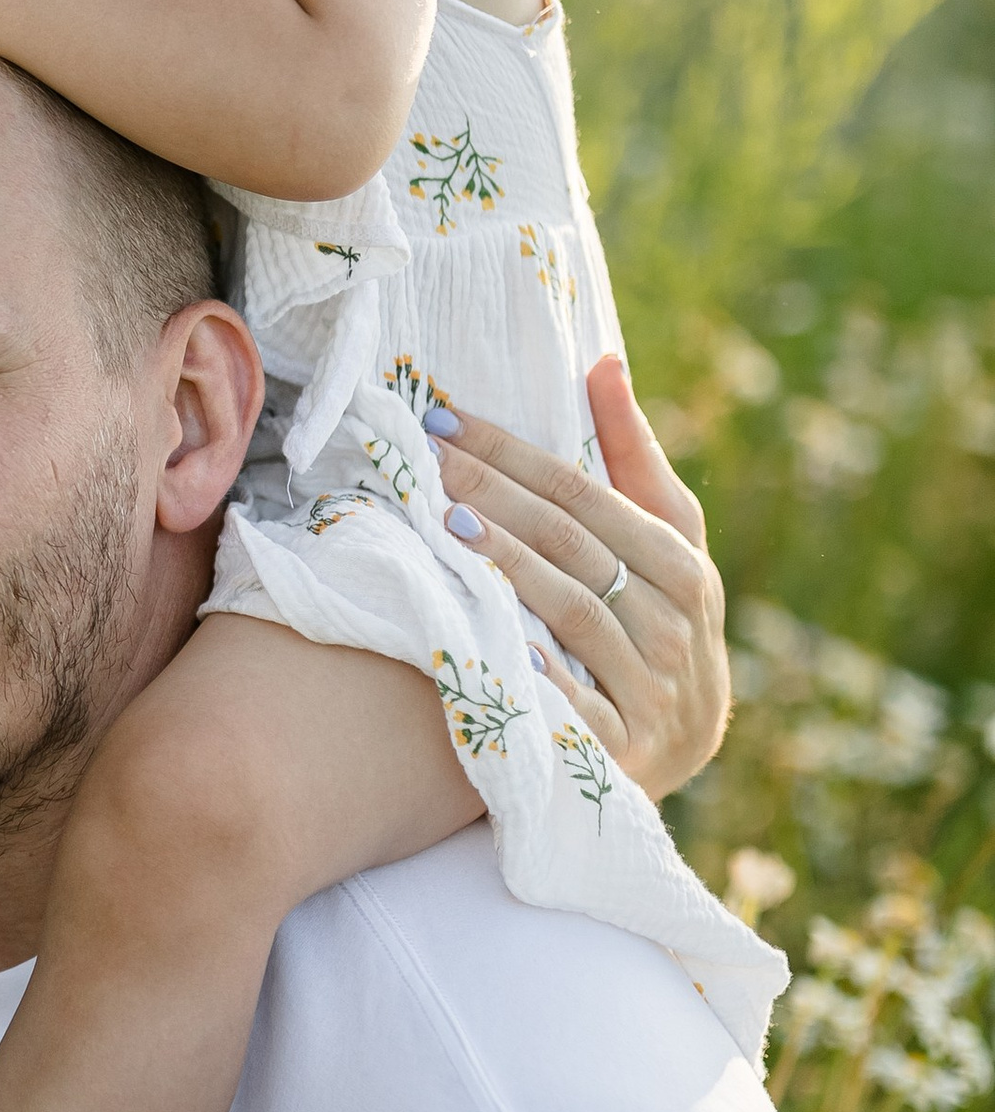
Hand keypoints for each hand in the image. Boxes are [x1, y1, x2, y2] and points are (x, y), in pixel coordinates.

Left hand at [430, 353, 727, 793]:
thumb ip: (634, 457)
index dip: (515, 454)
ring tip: (447, 525)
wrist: (681, 746)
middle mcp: (674, 623)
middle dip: (496, 495)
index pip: (586, 495)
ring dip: (509, 564)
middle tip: (429, 459)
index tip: (449, 420)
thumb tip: (603, 363)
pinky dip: (541, 670)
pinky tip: (494, 634)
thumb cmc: (662, 620)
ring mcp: (651, 687)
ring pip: (572, 610)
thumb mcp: (668, 542)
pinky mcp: (624, 748)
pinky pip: (578, 702)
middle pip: (572, 544)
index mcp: (683, 565)